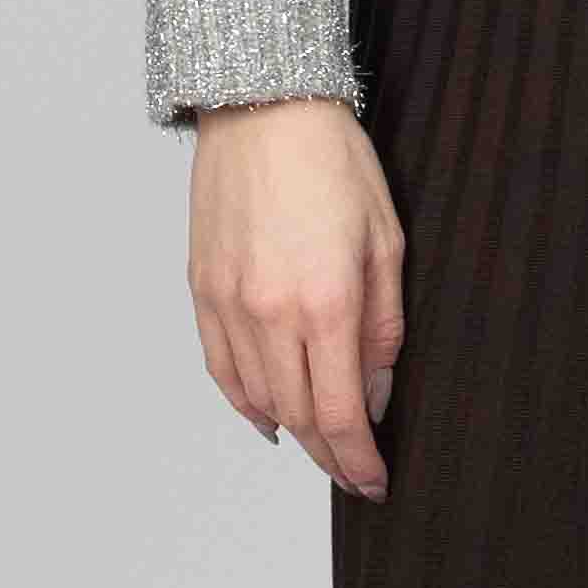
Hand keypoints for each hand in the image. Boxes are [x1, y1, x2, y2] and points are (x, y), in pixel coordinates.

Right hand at [183, 94, 404, 495]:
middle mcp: (270, 311)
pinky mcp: (201, 289)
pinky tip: (268, 415)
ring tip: (320, 447)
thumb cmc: (332, 162)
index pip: (340, 413)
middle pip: (298, 416)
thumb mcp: (386, 242)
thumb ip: (383, 328)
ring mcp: (228, 303)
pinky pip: (220, 368)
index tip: (373, 481)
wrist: (263, 107)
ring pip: (257, 398)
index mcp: (326, 301)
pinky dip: (245, 402)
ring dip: (292, 433)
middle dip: (330, 456)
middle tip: (353, 472)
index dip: (358, 459)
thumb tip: (376, 393)